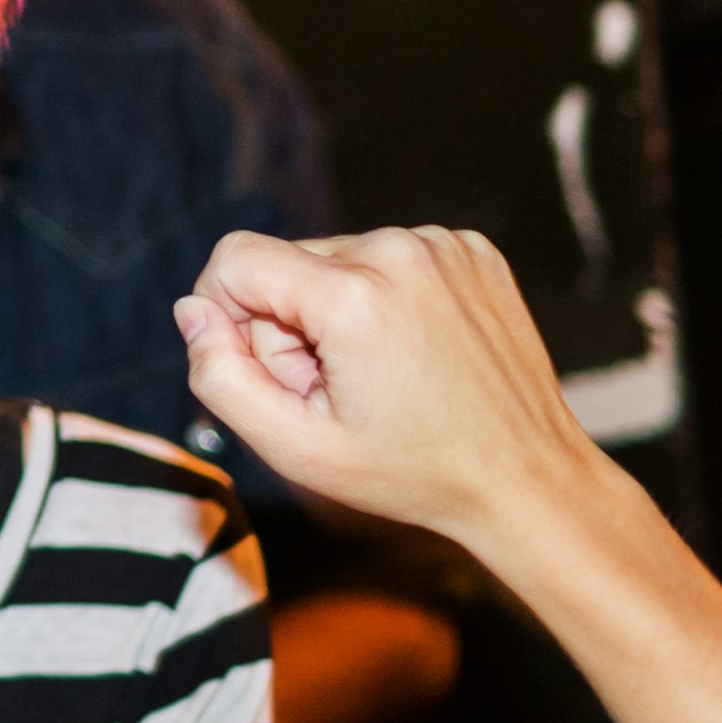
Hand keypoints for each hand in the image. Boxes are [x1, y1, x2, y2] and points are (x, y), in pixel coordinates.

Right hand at [172, 227, 602, 557]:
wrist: (528, 478)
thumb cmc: (412, 472)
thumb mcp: (296, 448)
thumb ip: (219, 376)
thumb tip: (193, 311)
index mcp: (353, 294)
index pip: (234, 260)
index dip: (231, 318)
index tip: (274, 374)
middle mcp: (399, 250)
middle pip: (286, 263)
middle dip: (291, 324)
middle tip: (338, 391)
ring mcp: (443, 244)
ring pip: (336, 259)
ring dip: (338, 313)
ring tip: (383, 376)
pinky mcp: (472, 248)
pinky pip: (389, 257)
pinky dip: (387, 299)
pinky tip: (416, 350)